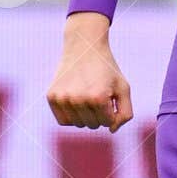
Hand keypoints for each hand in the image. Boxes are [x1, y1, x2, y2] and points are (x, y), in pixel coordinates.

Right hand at [47, 12, 133, 131]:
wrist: (84, 47)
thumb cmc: (107, 69)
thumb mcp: (123, 88)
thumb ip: (125, 113)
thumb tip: (111, 130)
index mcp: (98, 98)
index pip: (107, 123)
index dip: (111, 111)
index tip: (109, 95)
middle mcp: (78, 99)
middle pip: (92, 125)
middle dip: (98, 113)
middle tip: (96, 92)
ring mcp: (62, 98)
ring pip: (78, 124)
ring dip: (85, 115)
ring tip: (86, 94)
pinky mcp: (51, 97)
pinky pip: (63, 121)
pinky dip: (71, 115)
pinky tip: (75, 99)